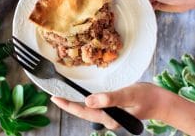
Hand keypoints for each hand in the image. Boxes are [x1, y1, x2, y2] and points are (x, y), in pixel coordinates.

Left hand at [51, 83, 167, 129]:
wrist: (158, 101)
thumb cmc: (146, 96)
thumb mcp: (128, 94)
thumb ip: (109, 99)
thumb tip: (88, 101)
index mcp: (110, 116)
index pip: (84, 111)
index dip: (68, 105)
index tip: (55, 99)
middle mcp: (108, 119)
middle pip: (83, 113)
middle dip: (68, 106)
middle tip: (55, 98)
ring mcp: (110, 116)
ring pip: (88, 111)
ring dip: (75, 105)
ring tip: (63, 98)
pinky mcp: (112, 111)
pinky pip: (95, 108)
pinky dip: (85, 102)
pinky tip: (82, 99)